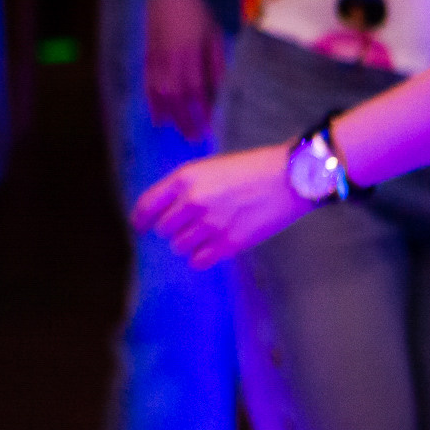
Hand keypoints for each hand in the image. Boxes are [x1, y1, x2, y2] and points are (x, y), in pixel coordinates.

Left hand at [133, 142, 308, 267]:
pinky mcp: (230, 242)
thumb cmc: (248, 170)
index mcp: (185, 178)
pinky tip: (211, 249)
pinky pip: (199, 261)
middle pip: (163, 229)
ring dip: (188, 242)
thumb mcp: (208, 168)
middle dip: (173, 228)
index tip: (139, 227)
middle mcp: (193, 201)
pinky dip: (201, 257)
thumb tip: (161, 212)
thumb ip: (183, 188)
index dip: (140, 219)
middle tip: (190, 224)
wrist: (289, 177)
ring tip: (207, 232)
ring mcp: (211, 223)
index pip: (147, 205)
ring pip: (180, 246)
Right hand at [142, 0, 225, 137]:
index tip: (211, 127)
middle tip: (194, 138)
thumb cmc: (197, 11)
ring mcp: (157, 61)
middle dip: (186, 120)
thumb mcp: (214, 34)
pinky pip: (148, 86)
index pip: (198, 91)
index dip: (204, 111)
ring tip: (176, 131)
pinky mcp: (147, 58)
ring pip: (161, 95)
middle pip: (178, 98)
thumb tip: (220, 88)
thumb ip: (215, 62)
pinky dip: (152, 103)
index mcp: (191, 55)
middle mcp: (172, 62)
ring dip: (169, 116)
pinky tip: (157, 117)